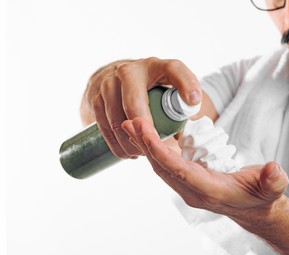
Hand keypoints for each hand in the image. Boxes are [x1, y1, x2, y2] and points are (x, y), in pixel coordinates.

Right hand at [81, 58, 201, 158]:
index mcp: (155, 66)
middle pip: (135, 105)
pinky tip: (128, 153)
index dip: (186, 84)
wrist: (116, 78)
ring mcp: (108, 83)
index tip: (194, 100)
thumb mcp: (167, 89)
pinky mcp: (94, 97)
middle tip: (155, 147)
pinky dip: (116, 144)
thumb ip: (180, 107)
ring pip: (118, 120)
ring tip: (143, 153)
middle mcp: (130, 71)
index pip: (174, 70)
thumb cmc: (150, 90)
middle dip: (145, 131)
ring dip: (130, 142)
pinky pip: (103, 126)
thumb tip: (183, 137)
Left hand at [123, 117, 288, 218]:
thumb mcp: (272, 188)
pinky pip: (166, 164)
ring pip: (161, 165)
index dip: (161, 151)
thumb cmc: (262, 196)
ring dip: (145, 146)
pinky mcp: (186, 180)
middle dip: (145, 145)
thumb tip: (273, 171)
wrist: (254, 208)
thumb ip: (273, 181)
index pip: (179, 170)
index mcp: (210, 191)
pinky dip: (155, 149)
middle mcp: (192, 191)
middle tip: (130, 122)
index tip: (145, 131)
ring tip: (131, 125)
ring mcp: (187, 187)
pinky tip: (147, 134)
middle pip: (162, 167)